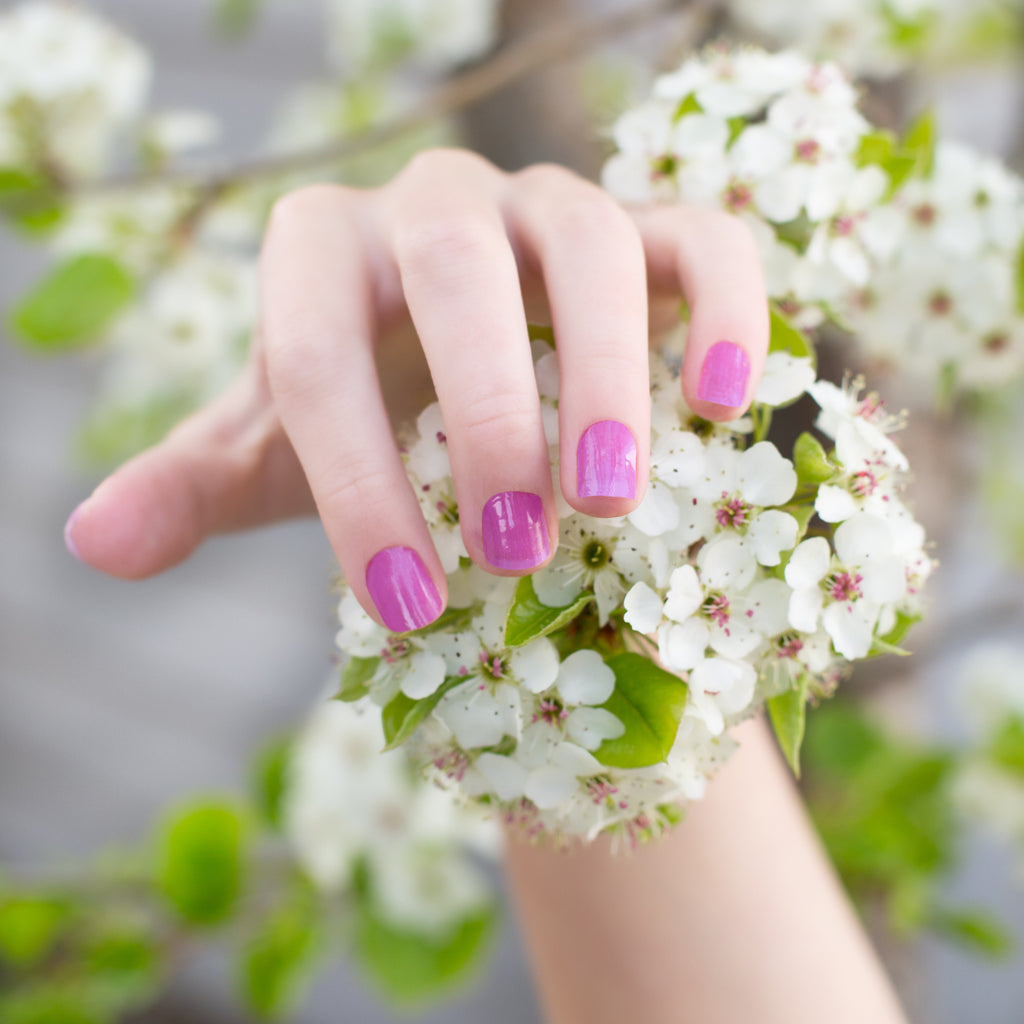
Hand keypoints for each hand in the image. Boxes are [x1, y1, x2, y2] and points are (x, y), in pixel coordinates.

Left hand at [64, 149, 767, 630]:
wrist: (467, 370)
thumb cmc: (368, 417)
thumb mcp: (273, 453)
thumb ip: (192, 483)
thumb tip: (94, 544)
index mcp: (328, 248)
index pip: (315, 344)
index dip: (352, 476)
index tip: (402, 606)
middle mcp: (439, 205)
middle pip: (455, 268)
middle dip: (484, 411)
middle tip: (513, 549)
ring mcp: (556, 207)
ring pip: (590, 245)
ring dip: (605, 376)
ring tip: (608, 502)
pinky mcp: (656, 232)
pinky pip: (706, 241)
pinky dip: (722, 311)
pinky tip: (719, 403)